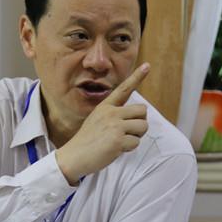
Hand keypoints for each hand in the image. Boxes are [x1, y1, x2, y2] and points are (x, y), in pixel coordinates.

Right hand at [56, 63, 149, 183]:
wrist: (74, 156)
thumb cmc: (88, 140)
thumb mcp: (97, 120)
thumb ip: (114, 115)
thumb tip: (136, 118)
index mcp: (105, 106)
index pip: (124, 89)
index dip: (137, 77)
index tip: (147, 65)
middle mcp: (111, 113)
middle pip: (142, 111)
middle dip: (140, 123)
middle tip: (127, 132)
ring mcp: (115, 126)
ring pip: (143, 127)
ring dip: (136, 136)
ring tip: (120, 141)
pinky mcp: (118, 140)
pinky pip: (136, 142)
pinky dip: (129, 148)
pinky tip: (115, 149)